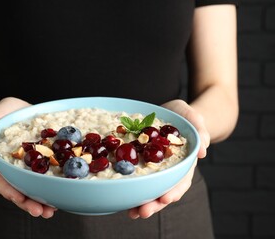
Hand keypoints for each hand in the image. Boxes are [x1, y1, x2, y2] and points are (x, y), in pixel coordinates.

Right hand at [0, 97, 56, 217]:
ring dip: (40, 202)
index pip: (1, 179)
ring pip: (32, 188)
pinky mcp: (41, 163)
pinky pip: (45, 179)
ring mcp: (27, 167)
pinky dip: (51, 189)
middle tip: (41, 212)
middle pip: (17, 189)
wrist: (17, 111)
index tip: (19, 198)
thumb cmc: (3, 113)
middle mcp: (12, 167)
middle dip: (27, 203)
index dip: (9, 190)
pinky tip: (59, 197)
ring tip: (51, 211)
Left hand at [128, 99, 209, 218]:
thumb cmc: (183, 115)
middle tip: (143, 212)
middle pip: (165, 190)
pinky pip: (137, 179)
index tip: (166, 198)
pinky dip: (132, 189)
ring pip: (151, 189)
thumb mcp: (192, 117)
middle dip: (155, 203)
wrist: (168, 113)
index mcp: (183, 161)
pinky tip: (123, 199)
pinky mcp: (141, 164)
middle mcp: (170, 169)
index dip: (174, 190)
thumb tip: (203, 151)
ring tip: (132, 213)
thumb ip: (200, 130)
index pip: (182, 179)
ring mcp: (155, 169)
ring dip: (143, 202)